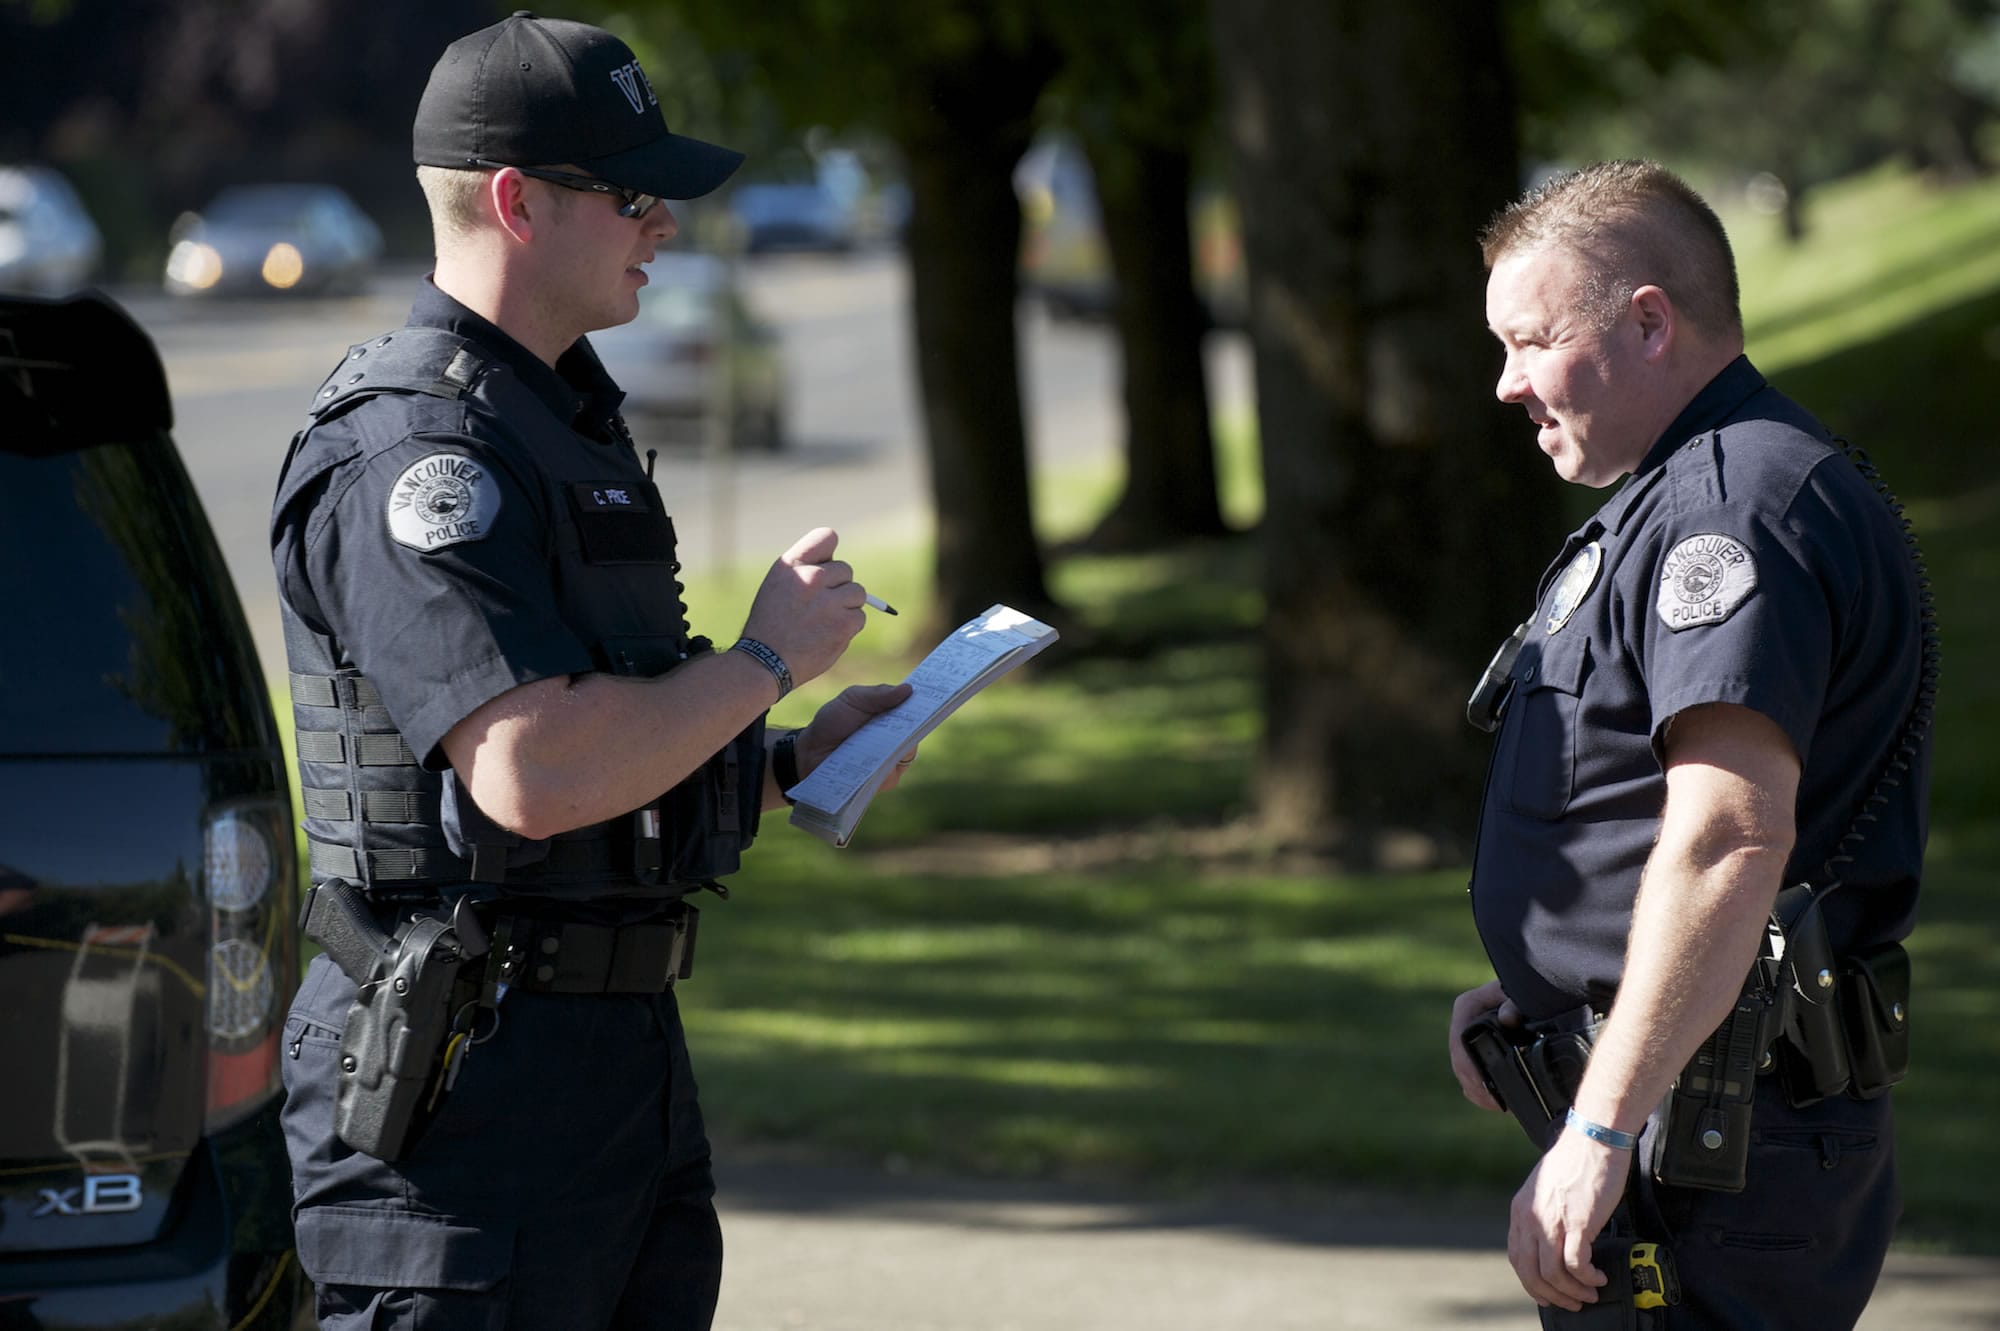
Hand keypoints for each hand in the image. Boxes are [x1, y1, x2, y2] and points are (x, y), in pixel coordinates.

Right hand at [740, 528, 867, 687]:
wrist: (765, 662)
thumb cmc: (771, 624)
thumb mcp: (777, 585)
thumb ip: (805, 569)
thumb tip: (837, 565)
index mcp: (792, 564)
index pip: (828, 537)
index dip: (829, 555)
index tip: (823, 569)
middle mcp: (811, 577)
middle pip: (846, 570)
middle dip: (837, 588)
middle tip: (817, 609)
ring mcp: (829, 601)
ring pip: (858, 593)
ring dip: (846, 607)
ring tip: (822, 623)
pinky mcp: (844, 623)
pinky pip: (860, 617)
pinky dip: (848, 627)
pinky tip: (827, 636)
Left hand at [801, 683, 915, 787]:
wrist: (809, 753)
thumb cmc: (832, 723)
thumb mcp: (853, 699)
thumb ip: (878, 694)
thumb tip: (909, 689)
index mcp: (892, 716)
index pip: (916, 709)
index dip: (926, 702)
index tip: (935, 694)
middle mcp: (898, 739)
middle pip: (917, 730)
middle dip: (918, 720)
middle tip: (920, 711)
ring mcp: (894, 761)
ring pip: (908, 750)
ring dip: (901, 741)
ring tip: (894, 731)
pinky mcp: (886, 780)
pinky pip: (894, 770)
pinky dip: (888, 762)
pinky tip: (882, 755)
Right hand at [1448, 979, 1519, 1111]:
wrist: (1538, 996)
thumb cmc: (1529, 994)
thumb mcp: (1523, 995)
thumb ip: (1515, 1003)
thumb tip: (1507, 1018)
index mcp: (1468, 1006)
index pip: (1459, 1038)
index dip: (1467, 1064)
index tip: (1483, 1084)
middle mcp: (1463, 1022)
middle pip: (1459, 1059)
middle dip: (1473, 1083)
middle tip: (1494, 1101)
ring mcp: (1468, 1039)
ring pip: (1463, 1070)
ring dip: (1477, 1090)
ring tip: (1497, 1105)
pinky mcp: (1477, 1052)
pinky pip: (1471, 1076)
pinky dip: (1480, 1092)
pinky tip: (1495, 1102)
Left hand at [1508, 1128, 1625, 1310]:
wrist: (1594, 1139)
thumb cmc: (1576, 1160)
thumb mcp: (1545, 1188)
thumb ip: (1543, 1213)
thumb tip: (1552, 1241)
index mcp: (1521, 1209)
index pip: (1517, 1257)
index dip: (1531, 1282)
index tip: (1547, 1293)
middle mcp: (1531, 1217)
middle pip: (1530, 1272)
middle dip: (1550, 1295)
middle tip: (1571, 1303)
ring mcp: (1552, 1221)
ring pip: (1552, 1274)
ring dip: (1572, 1291)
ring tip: (1589, 1293)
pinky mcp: (1577, 1223)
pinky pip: (1576, 1264)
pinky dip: (1587, 1278)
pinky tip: (1598, 1277)